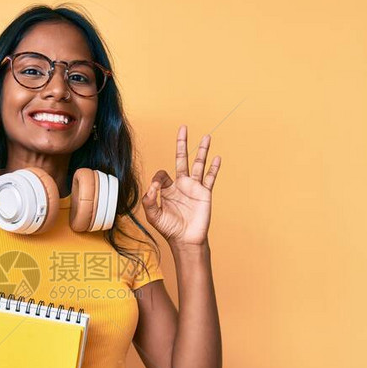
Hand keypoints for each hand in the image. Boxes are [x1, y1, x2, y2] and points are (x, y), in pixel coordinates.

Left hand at [142, 124, 221, 246]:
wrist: (186, 240)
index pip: (162, 173)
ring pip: (199, 164)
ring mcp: (194, 187)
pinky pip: (210, 177)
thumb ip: (149, 200)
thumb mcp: (153, 215)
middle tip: (183, 128)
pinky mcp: (205, 193)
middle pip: (182, 159)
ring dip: (202, 150)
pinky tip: (217, 157)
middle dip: (182, 143)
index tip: (157, 187)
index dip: (158, 177)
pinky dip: (214, 167)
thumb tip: (152, 185)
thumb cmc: (169, 229)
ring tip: (206, 136)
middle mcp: (181, 185)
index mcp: (167, 189)